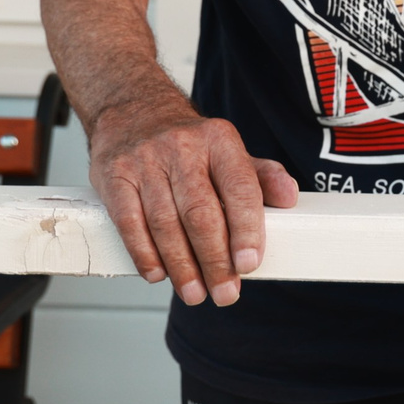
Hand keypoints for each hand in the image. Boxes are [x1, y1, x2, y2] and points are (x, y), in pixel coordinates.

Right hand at [89, 96, 298, 305]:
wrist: (133, 110)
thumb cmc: (188, 143)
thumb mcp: (229, 150)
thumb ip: (261, 176)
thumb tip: (289, 198)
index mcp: (220, 140)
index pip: (240, 188)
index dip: (246, 230)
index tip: (249, 264)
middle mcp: (182, 147)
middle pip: (201, 213)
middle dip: (215, 261)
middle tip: (225, 293)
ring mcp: (145, 161)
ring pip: (165, 223)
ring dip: (181, 267)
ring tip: (195, 293)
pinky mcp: (114, 175)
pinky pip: (130, 222)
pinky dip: (144, 254)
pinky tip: (158, 274)